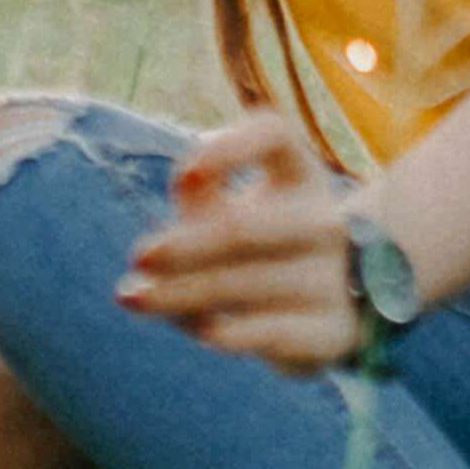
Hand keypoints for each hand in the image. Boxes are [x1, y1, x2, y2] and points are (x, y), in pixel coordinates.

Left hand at [123, 110, 370, 372]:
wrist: (324, 310)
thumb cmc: (255, 244)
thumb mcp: (226, 207)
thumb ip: (198, 192)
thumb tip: (185, 184)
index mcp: (298, 174)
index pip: (274, 136)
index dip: (229, 148)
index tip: (183, 179)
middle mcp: (323, 221)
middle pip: (242, 228)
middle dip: (182, 246)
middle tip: (138, 258)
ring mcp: (332, 277)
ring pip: (241, 284)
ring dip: (179, 294)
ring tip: (136, 298)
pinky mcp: (331, 331)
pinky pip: (265, 332)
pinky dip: (221, 330)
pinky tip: (191, 326)